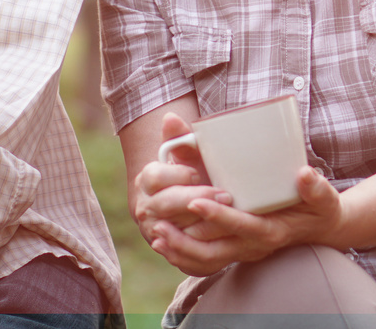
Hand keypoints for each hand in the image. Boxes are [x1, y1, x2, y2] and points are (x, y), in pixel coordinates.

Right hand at [132, 113, 232, 246]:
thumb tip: (171, 118)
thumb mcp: (188, 158)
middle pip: (166, 204)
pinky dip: (203, 248)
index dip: (177, 174)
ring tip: (229, 215)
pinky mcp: (172, 253)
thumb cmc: (191, 177)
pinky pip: (184, 256)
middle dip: (196, 198)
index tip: (197, 172)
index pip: (154, 176)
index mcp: (146, 181)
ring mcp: (157, 233)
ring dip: (203, 225)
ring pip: (176, 231)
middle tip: (224, 194)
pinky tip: (224, 239)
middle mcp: (146, 208)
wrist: (185, 211)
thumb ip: (180, 138)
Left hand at [147, 165, 342, 276]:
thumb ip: (315, 185)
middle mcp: (254, 245)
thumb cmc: (318, 207)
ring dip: (180, 249)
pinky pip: (206, 261)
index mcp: (271, 229)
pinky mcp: (235, 250)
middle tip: (159, 223)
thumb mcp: (321, 195)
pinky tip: (164, 244)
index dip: (217, 215)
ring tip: (156, 235)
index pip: (240, 225)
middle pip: (215, 248)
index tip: (194, 201)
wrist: (319, 228)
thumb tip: (304, 174)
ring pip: (206, 259)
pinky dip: (183, 256)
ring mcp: (244, 251)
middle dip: (185, 238)